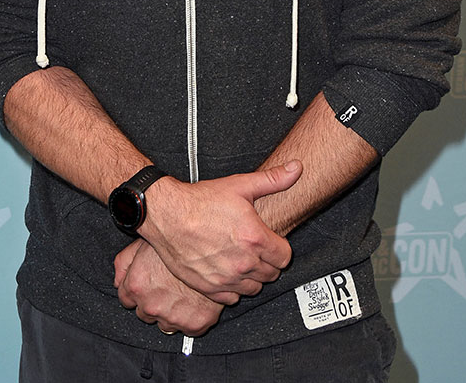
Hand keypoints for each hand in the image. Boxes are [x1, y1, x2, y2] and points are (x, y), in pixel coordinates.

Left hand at [114, 239, 223, 336]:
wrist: (212, 246)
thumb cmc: (178, 241)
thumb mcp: (143, 242)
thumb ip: (123, 262)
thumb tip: (117, 281)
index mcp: (136, 286)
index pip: (125, 299)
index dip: (136, 289)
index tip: (147, 283)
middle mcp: (151, 306)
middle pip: (144, 314)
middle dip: (152, 302)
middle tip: (167, 285)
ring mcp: (173, 317)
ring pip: (164, 324)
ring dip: (170, 312)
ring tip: (182, 291)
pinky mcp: (195, 324)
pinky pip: (188, 329)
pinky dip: (190, 317)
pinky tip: (194, 299)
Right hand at [139, 162, 301, 304]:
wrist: (168, 215)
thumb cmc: (201, 200)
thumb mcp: (240, 185)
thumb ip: (273, 179)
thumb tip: (297, 168)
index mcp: (255, 238)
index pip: (285, 257)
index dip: (279, 247)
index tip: (270, 241)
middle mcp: (244, 262)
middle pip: (271, 274)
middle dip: (267, 262)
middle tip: (254, 248)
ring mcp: (226, 277)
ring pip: (253, 288)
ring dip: (252, 276)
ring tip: (241, 259)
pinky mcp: (209, 287)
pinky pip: (232, 298)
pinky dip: (233, 287)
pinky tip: (226, 270)